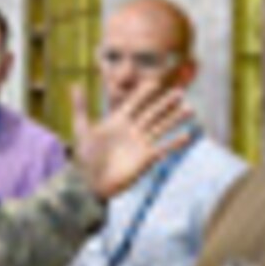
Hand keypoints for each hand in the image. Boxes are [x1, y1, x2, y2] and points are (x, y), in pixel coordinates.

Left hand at [71, 82, 192, 199]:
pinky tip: (186, 135)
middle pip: (152, 113)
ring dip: (175, 119)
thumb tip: (74, 85)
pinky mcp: (146, 158)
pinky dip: (175, 143)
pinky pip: (163, 148)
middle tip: (179, 92)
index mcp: (118, 121)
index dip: (144, 93)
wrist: (91, 183)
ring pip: (161, 127)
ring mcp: (141, 143)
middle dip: (165, 103)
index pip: (134, 103)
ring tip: (190, 109)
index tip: (155, 82)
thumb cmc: (85, 157)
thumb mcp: (82, 130)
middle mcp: (132, 130)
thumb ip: (80, 107)